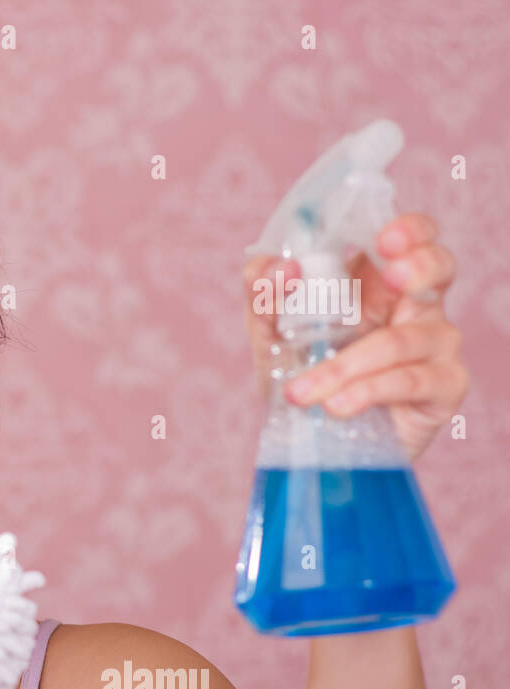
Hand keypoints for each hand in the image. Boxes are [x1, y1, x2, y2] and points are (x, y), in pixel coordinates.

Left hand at [243, 212, 468, 461]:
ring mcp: (434, 345)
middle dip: (418, 266)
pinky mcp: (443, 387)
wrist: (308, 442)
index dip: (408, 229)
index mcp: (378, 281)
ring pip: (401, 340)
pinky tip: (335, 407)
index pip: (410, 236)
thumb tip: (281, 267)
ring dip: (343, 367)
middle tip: (393, 276)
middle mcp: (414, 305)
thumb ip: (263, 293)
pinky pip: (409, 381)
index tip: (383, 239)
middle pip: (439, 267)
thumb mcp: (269, 332)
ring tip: (301, 393)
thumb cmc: (300, 375)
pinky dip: (365, 392)